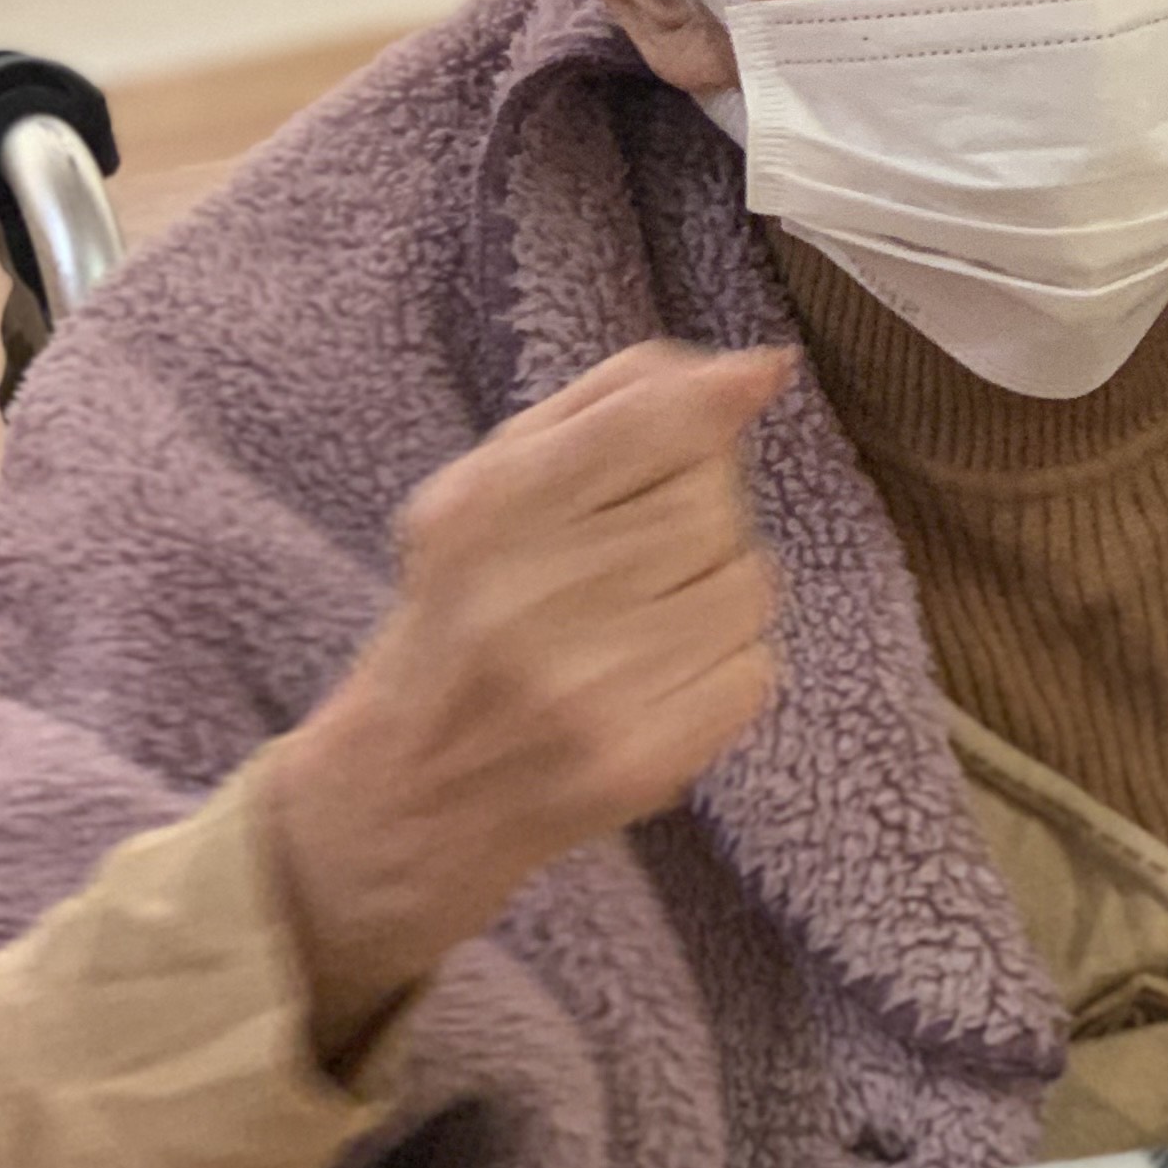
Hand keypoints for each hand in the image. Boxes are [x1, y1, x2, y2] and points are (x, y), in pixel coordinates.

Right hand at [262, 342, 791, 1060]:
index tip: (751, 382)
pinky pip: (754, 669)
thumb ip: (614, 404)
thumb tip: (759, 369)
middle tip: (636, 547)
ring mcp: (592, 689)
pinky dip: (724, 664)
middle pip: (710, 503)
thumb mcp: (489, 486)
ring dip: (714, 588)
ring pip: (747, 584)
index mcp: (487, 510)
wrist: (408, 798)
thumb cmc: (462, 614)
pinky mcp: (642, 760)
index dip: (715, 400)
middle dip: (697, 506)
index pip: (652, 422)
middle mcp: (532, 598)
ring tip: (644, 615)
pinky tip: (658, 674)